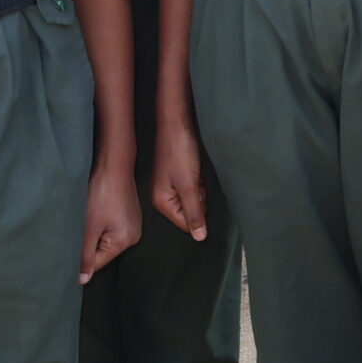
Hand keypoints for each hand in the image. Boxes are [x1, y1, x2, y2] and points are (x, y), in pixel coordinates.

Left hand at [80, 157, 141, 282]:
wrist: (114, 167)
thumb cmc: (102, 194)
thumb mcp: (89, 227)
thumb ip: (86, 255)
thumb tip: (83, 280)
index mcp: (125, 242)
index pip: (99, 262)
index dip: (81, 259)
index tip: (69, 252)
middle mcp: (134, 236)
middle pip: (104, 252)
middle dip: (89, 245)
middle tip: (78, 232)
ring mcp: (133, 225)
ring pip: (107, 240)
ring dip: (95, 235)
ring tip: (88, 221)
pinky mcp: (130, 216)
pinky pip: (113, 230)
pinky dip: (102, 226)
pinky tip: (97, 214)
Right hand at [150, 113, 209, 240]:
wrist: (177, 125)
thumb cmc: (180, 153)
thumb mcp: (189, 186)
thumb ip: (194, 212)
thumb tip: (199, 238)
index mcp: (161, 202)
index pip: (186, 224)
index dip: (199, 213)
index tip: (198, 195)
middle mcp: (163, 197)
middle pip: (190, 212)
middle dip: (199, 200)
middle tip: (196, 181)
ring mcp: (169, 186)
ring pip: (193, 199)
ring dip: (199, 189)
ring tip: (194, 172)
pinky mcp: (177, 176)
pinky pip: (193, 187)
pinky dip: (198, 180)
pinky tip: (195, 168)